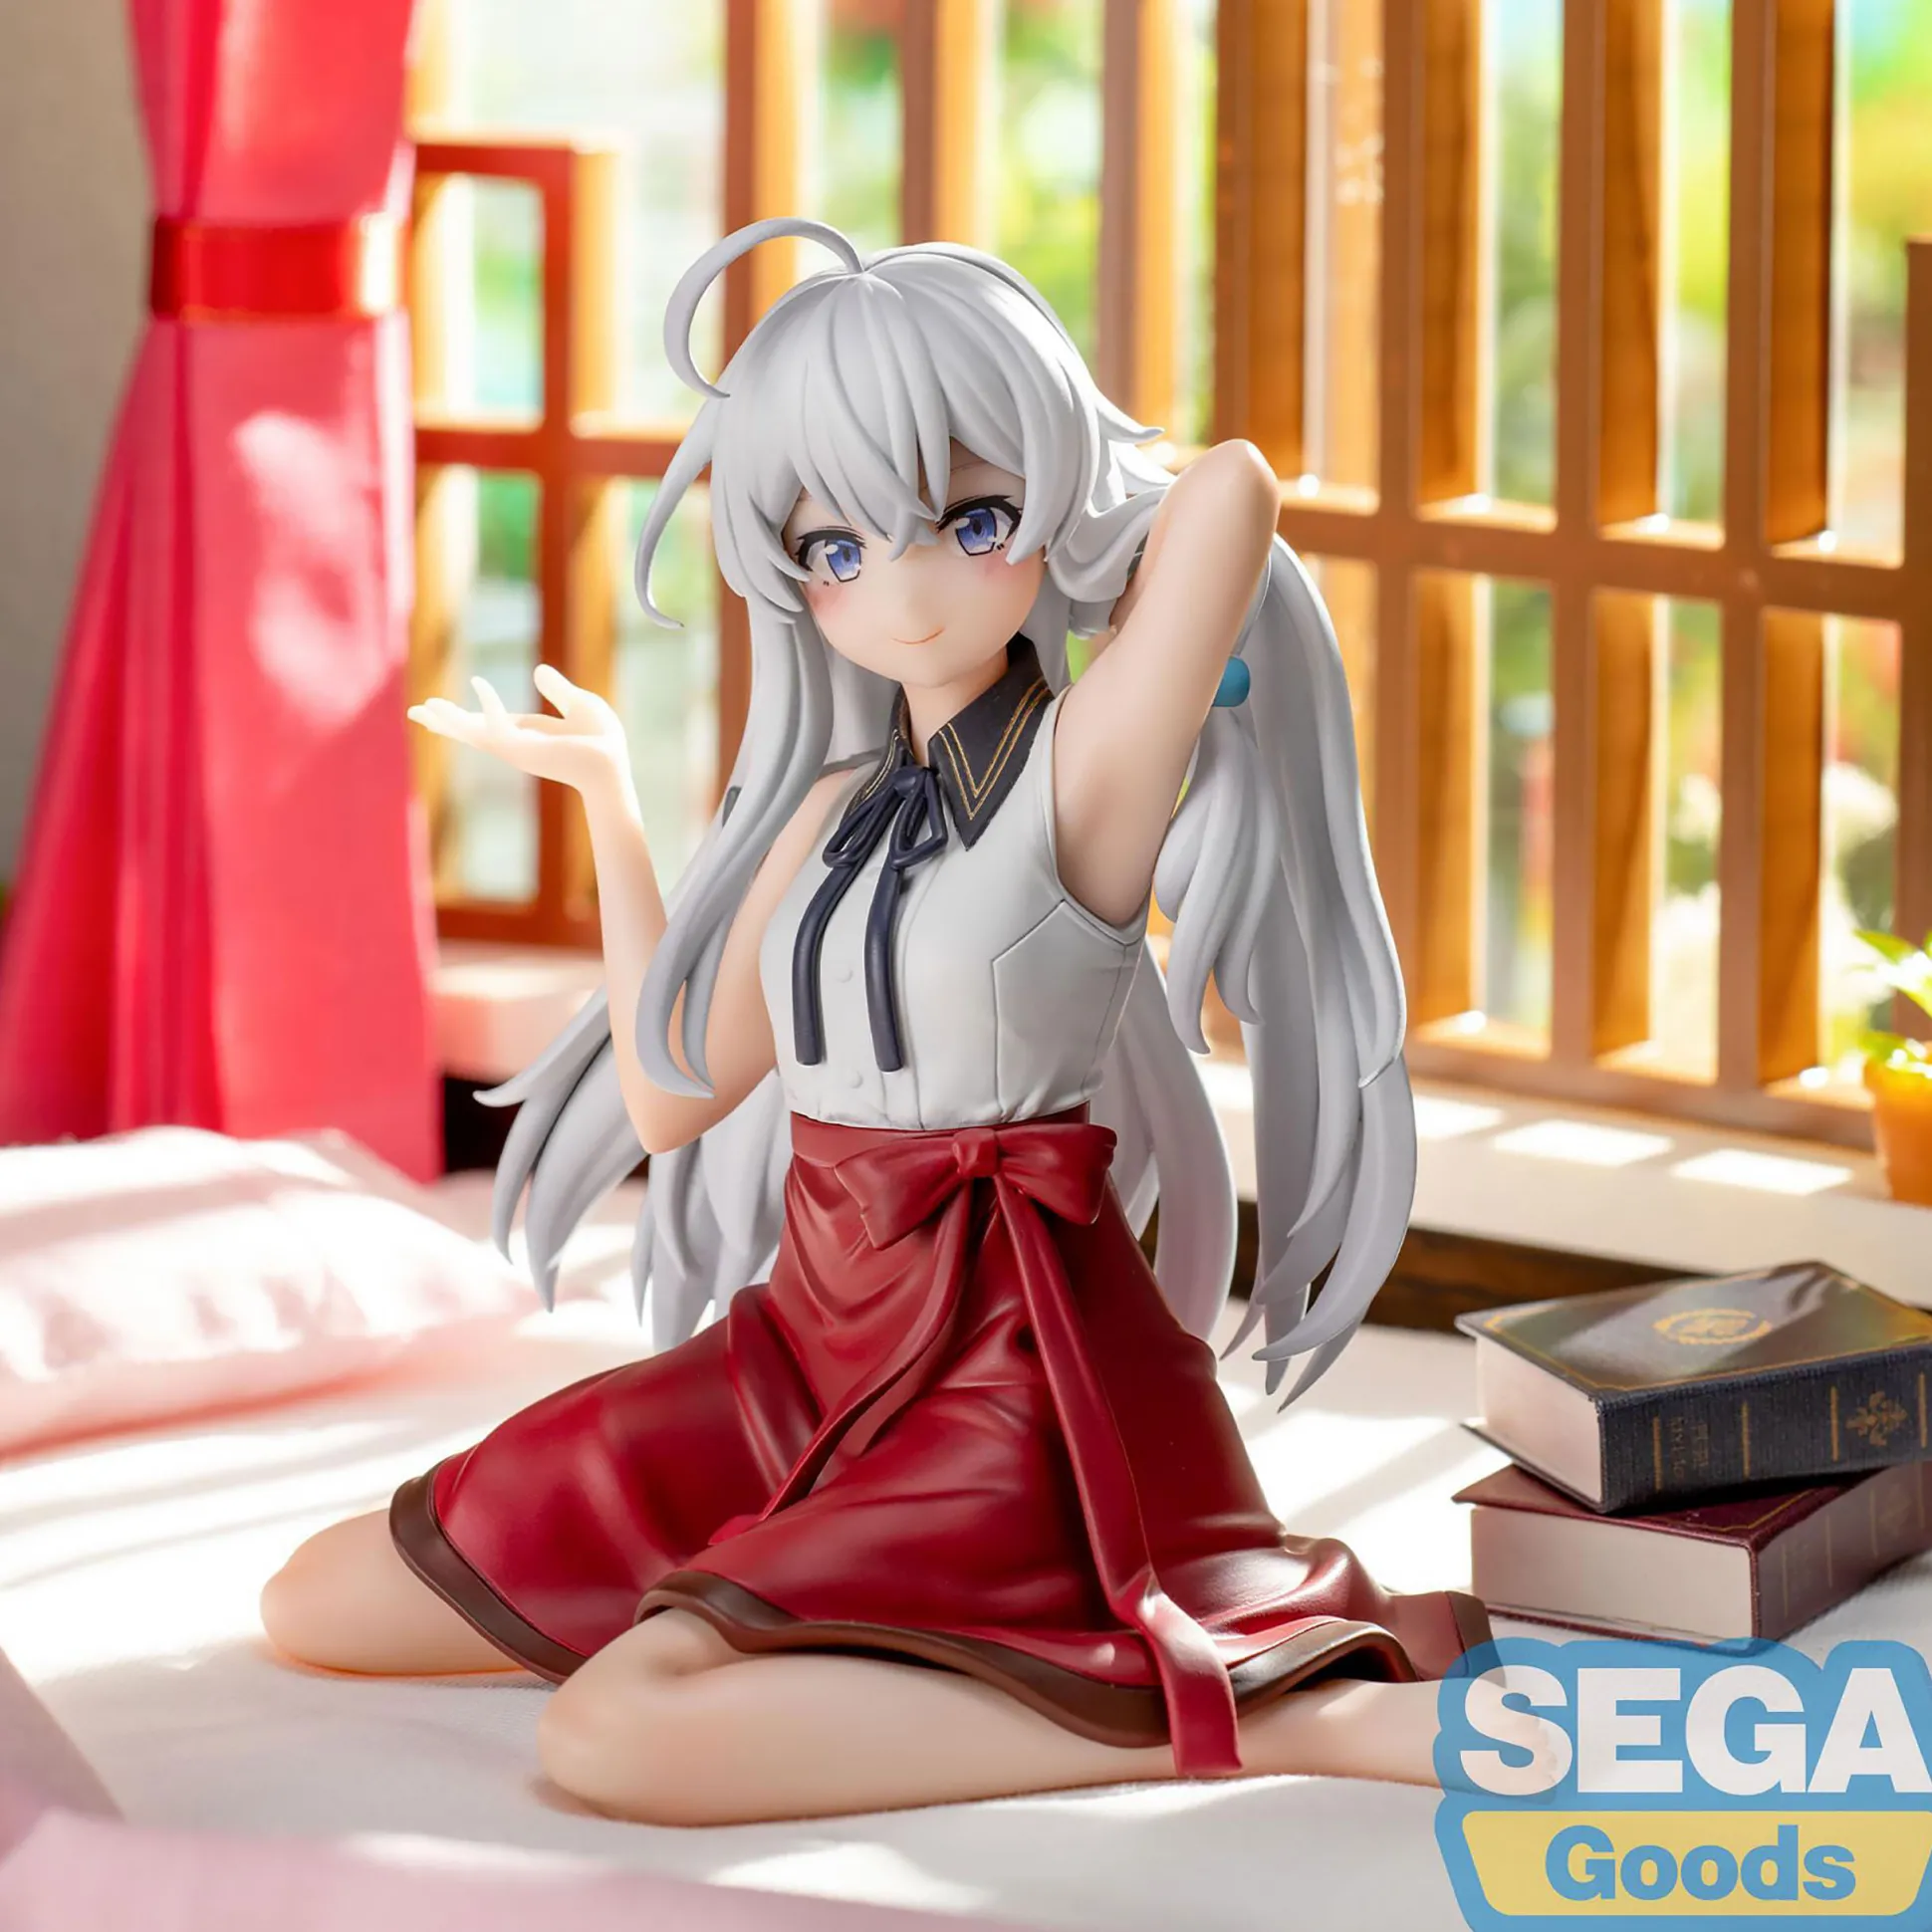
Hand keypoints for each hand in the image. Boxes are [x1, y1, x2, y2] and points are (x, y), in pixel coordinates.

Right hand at [409, 665, 630, 795]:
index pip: (488, 724)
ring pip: (474, 732)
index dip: (464, 717)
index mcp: (526, 734)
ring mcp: (516, 749)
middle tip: (414, 711)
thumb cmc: (603, 742)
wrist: (613, 767)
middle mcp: (516, 744)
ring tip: (420, 708)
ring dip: (449, 718)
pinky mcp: (523, 749)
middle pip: (472, 731)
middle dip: (445, 722)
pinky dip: (488, 705)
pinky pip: (498, 725)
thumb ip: (558, 689)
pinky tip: (479, 684)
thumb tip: (538, 670)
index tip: (440, 710)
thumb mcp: (579, 704)